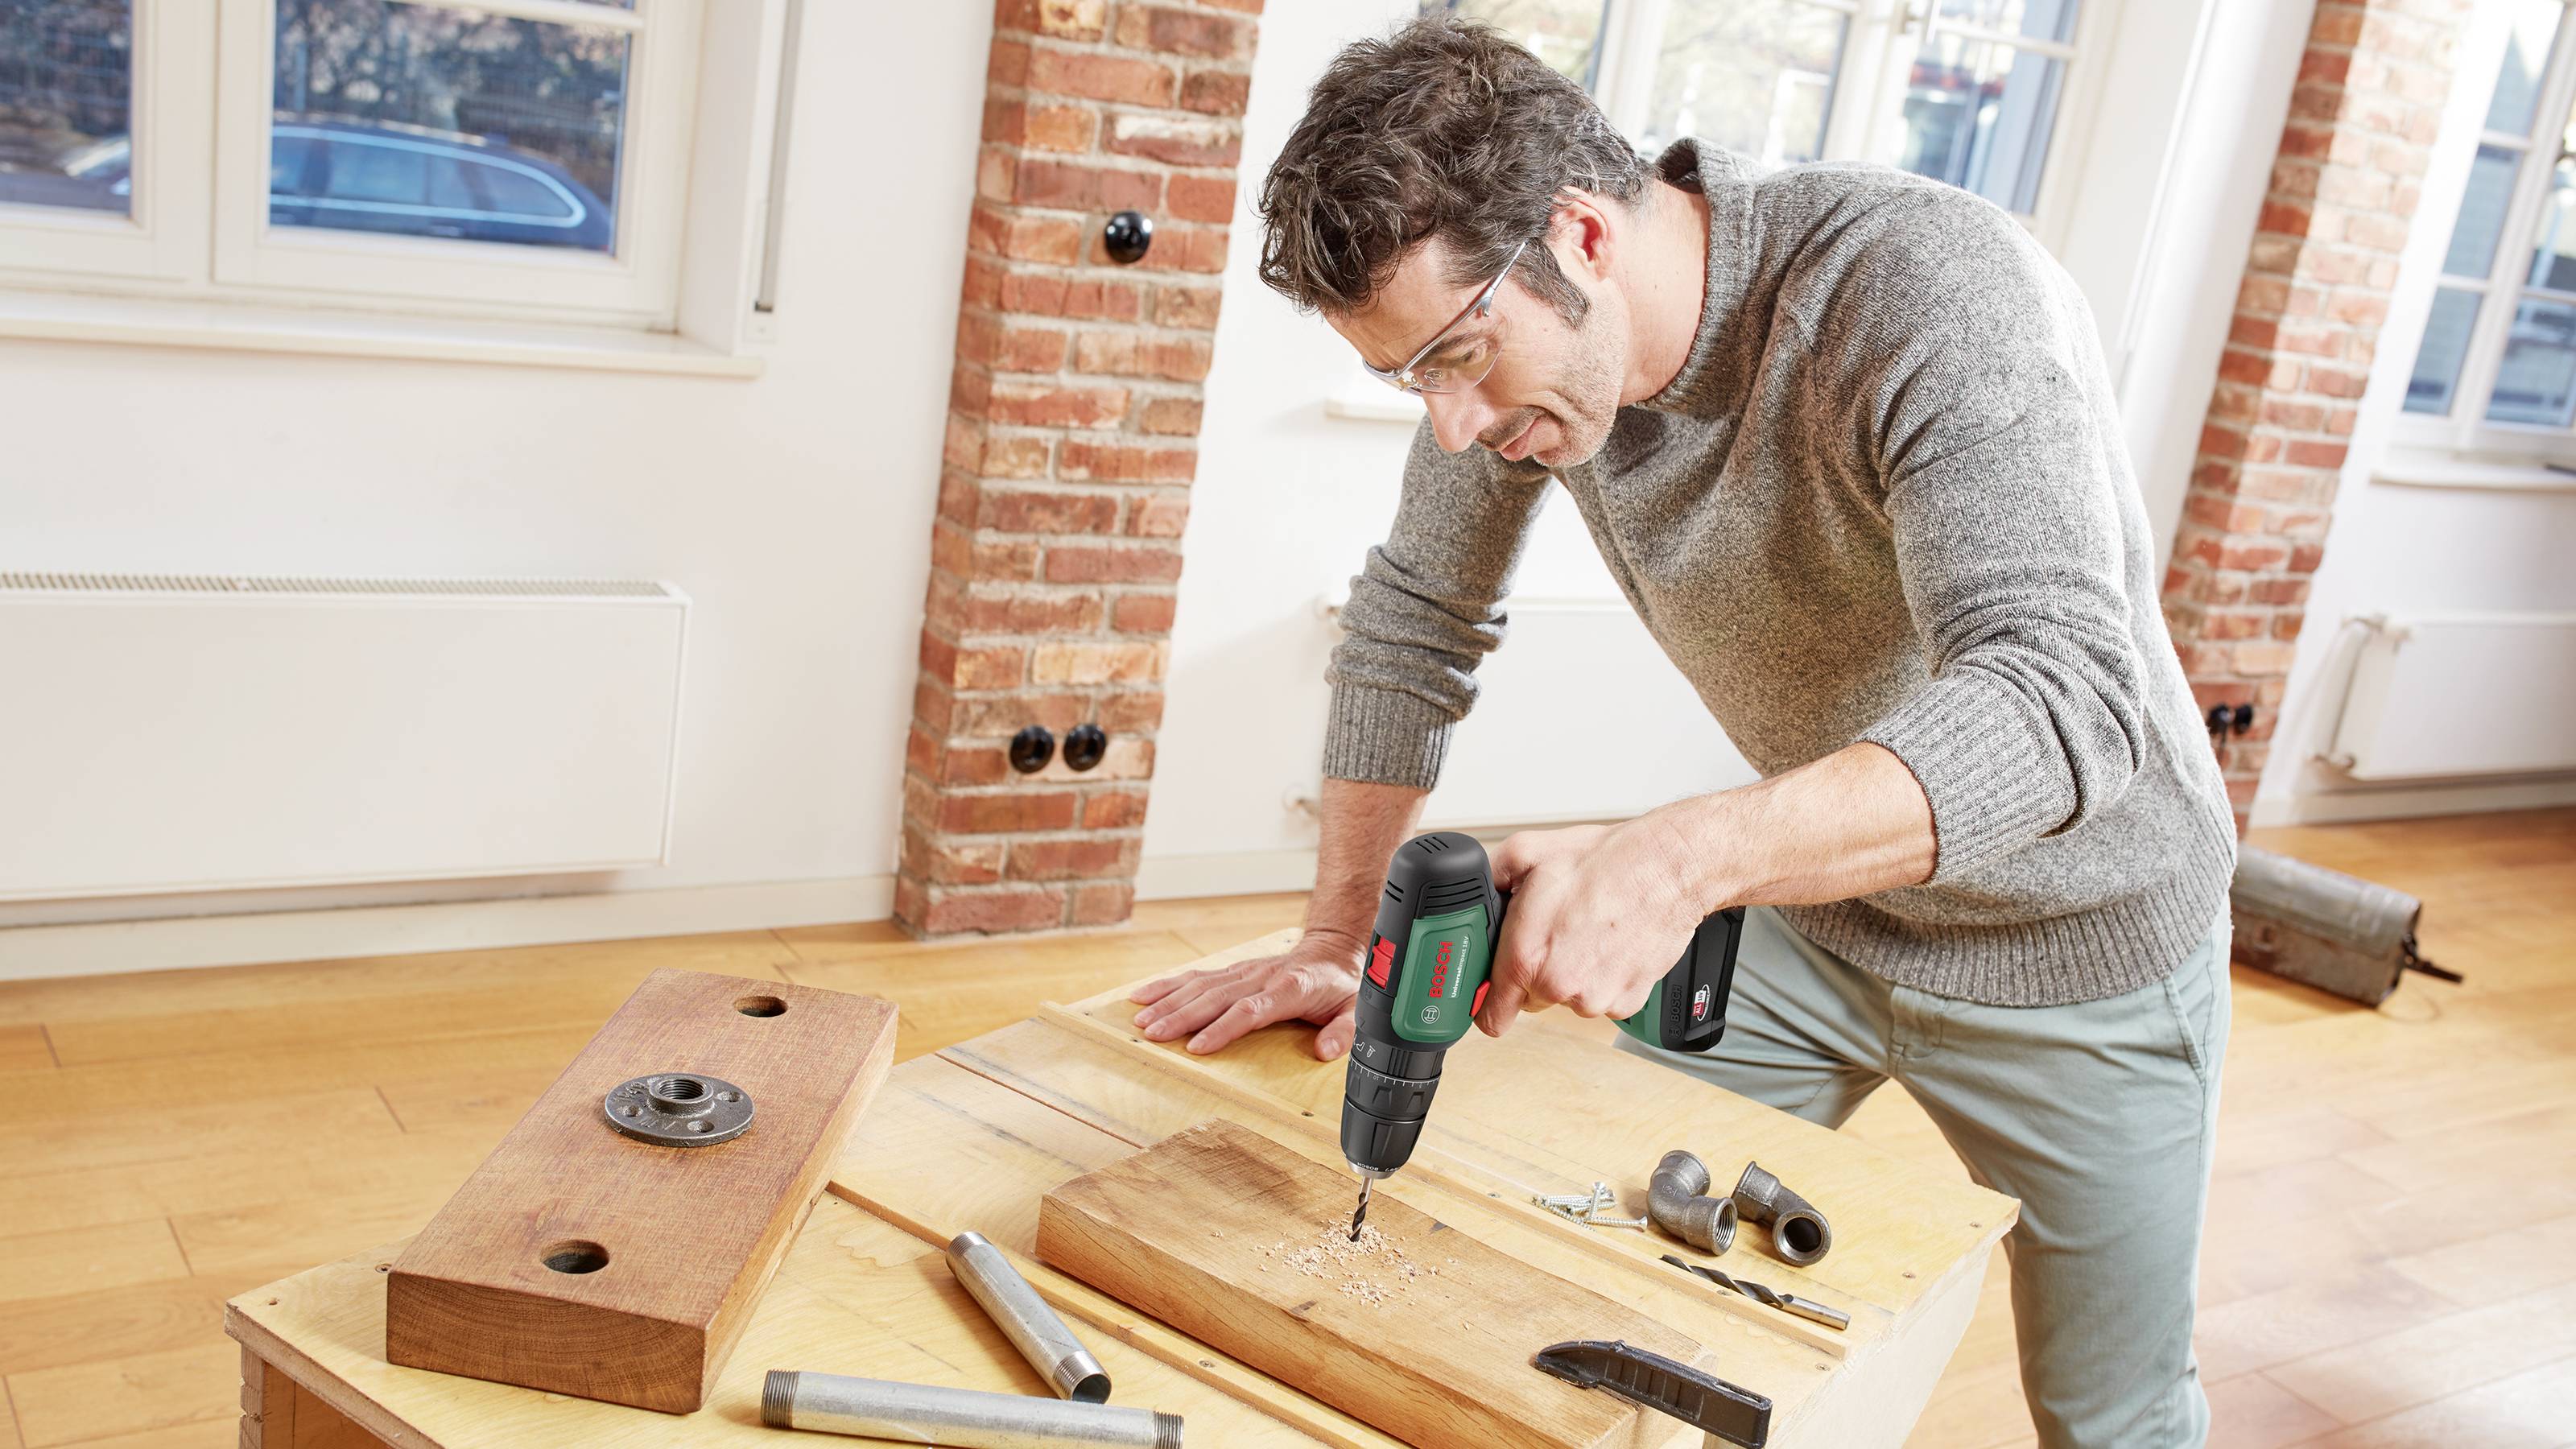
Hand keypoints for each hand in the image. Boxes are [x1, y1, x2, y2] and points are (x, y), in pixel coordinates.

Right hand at [1128, 931, 1366, 1058]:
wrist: (1334, 949)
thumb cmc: (1341, 985)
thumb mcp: (1356, 1009)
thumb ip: (1344, 1032)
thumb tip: (1325, 1053)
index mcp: (1290, 988)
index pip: (1249, 1010)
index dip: (1222, 1028)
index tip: (1196, 1047)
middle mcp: (1260, 977)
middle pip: (1214, 997)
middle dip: (1180, 1016)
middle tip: (1152, 1035)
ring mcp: (1244, 971)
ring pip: (1199, 985)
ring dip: (1168, 1002)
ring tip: (1140, 1021)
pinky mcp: (1233, 971)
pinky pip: (1196, 976)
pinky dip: (1168, 985)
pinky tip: (1143, 994)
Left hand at [1478, 814, 1704, 1037]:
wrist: (1666, 870)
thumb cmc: (1606, 862)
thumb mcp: (1528, 852)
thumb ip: (1490, 878)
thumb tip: (1475, 894)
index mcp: (1526, 956)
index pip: (1490, 1016)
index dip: (1487, 1003)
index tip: (1491, 994)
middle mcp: (1559, 985)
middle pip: (1529, 1000)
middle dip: (1533, 972)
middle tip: (1553, 935)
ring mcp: (1595, 999)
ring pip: (1567, 998)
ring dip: (1571, 974)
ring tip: (1587, 933)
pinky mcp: (1626, 1003)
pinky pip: (1601, 998)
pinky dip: (1602, 978)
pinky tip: (1609, 945)